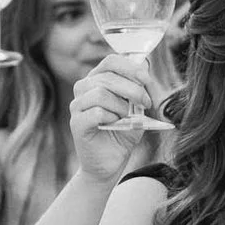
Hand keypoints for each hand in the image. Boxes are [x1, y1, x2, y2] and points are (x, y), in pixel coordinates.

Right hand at [66, 55, 163, 180]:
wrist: (110, 163)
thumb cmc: (122, 133)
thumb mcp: (136, 108)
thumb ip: (139, 90)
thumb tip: (146, 72)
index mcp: (97, 79)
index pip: (111, 61)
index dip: (131, 67)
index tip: (147, 80)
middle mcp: (83, 89)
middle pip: (108, 77)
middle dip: (133, 89)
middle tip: (146, 103)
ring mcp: (77, 106)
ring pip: (100, 93)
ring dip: (121, 105)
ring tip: (128, 117)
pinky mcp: (76, 123)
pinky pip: (96, 113)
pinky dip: (112, 118)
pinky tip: (115, 125)